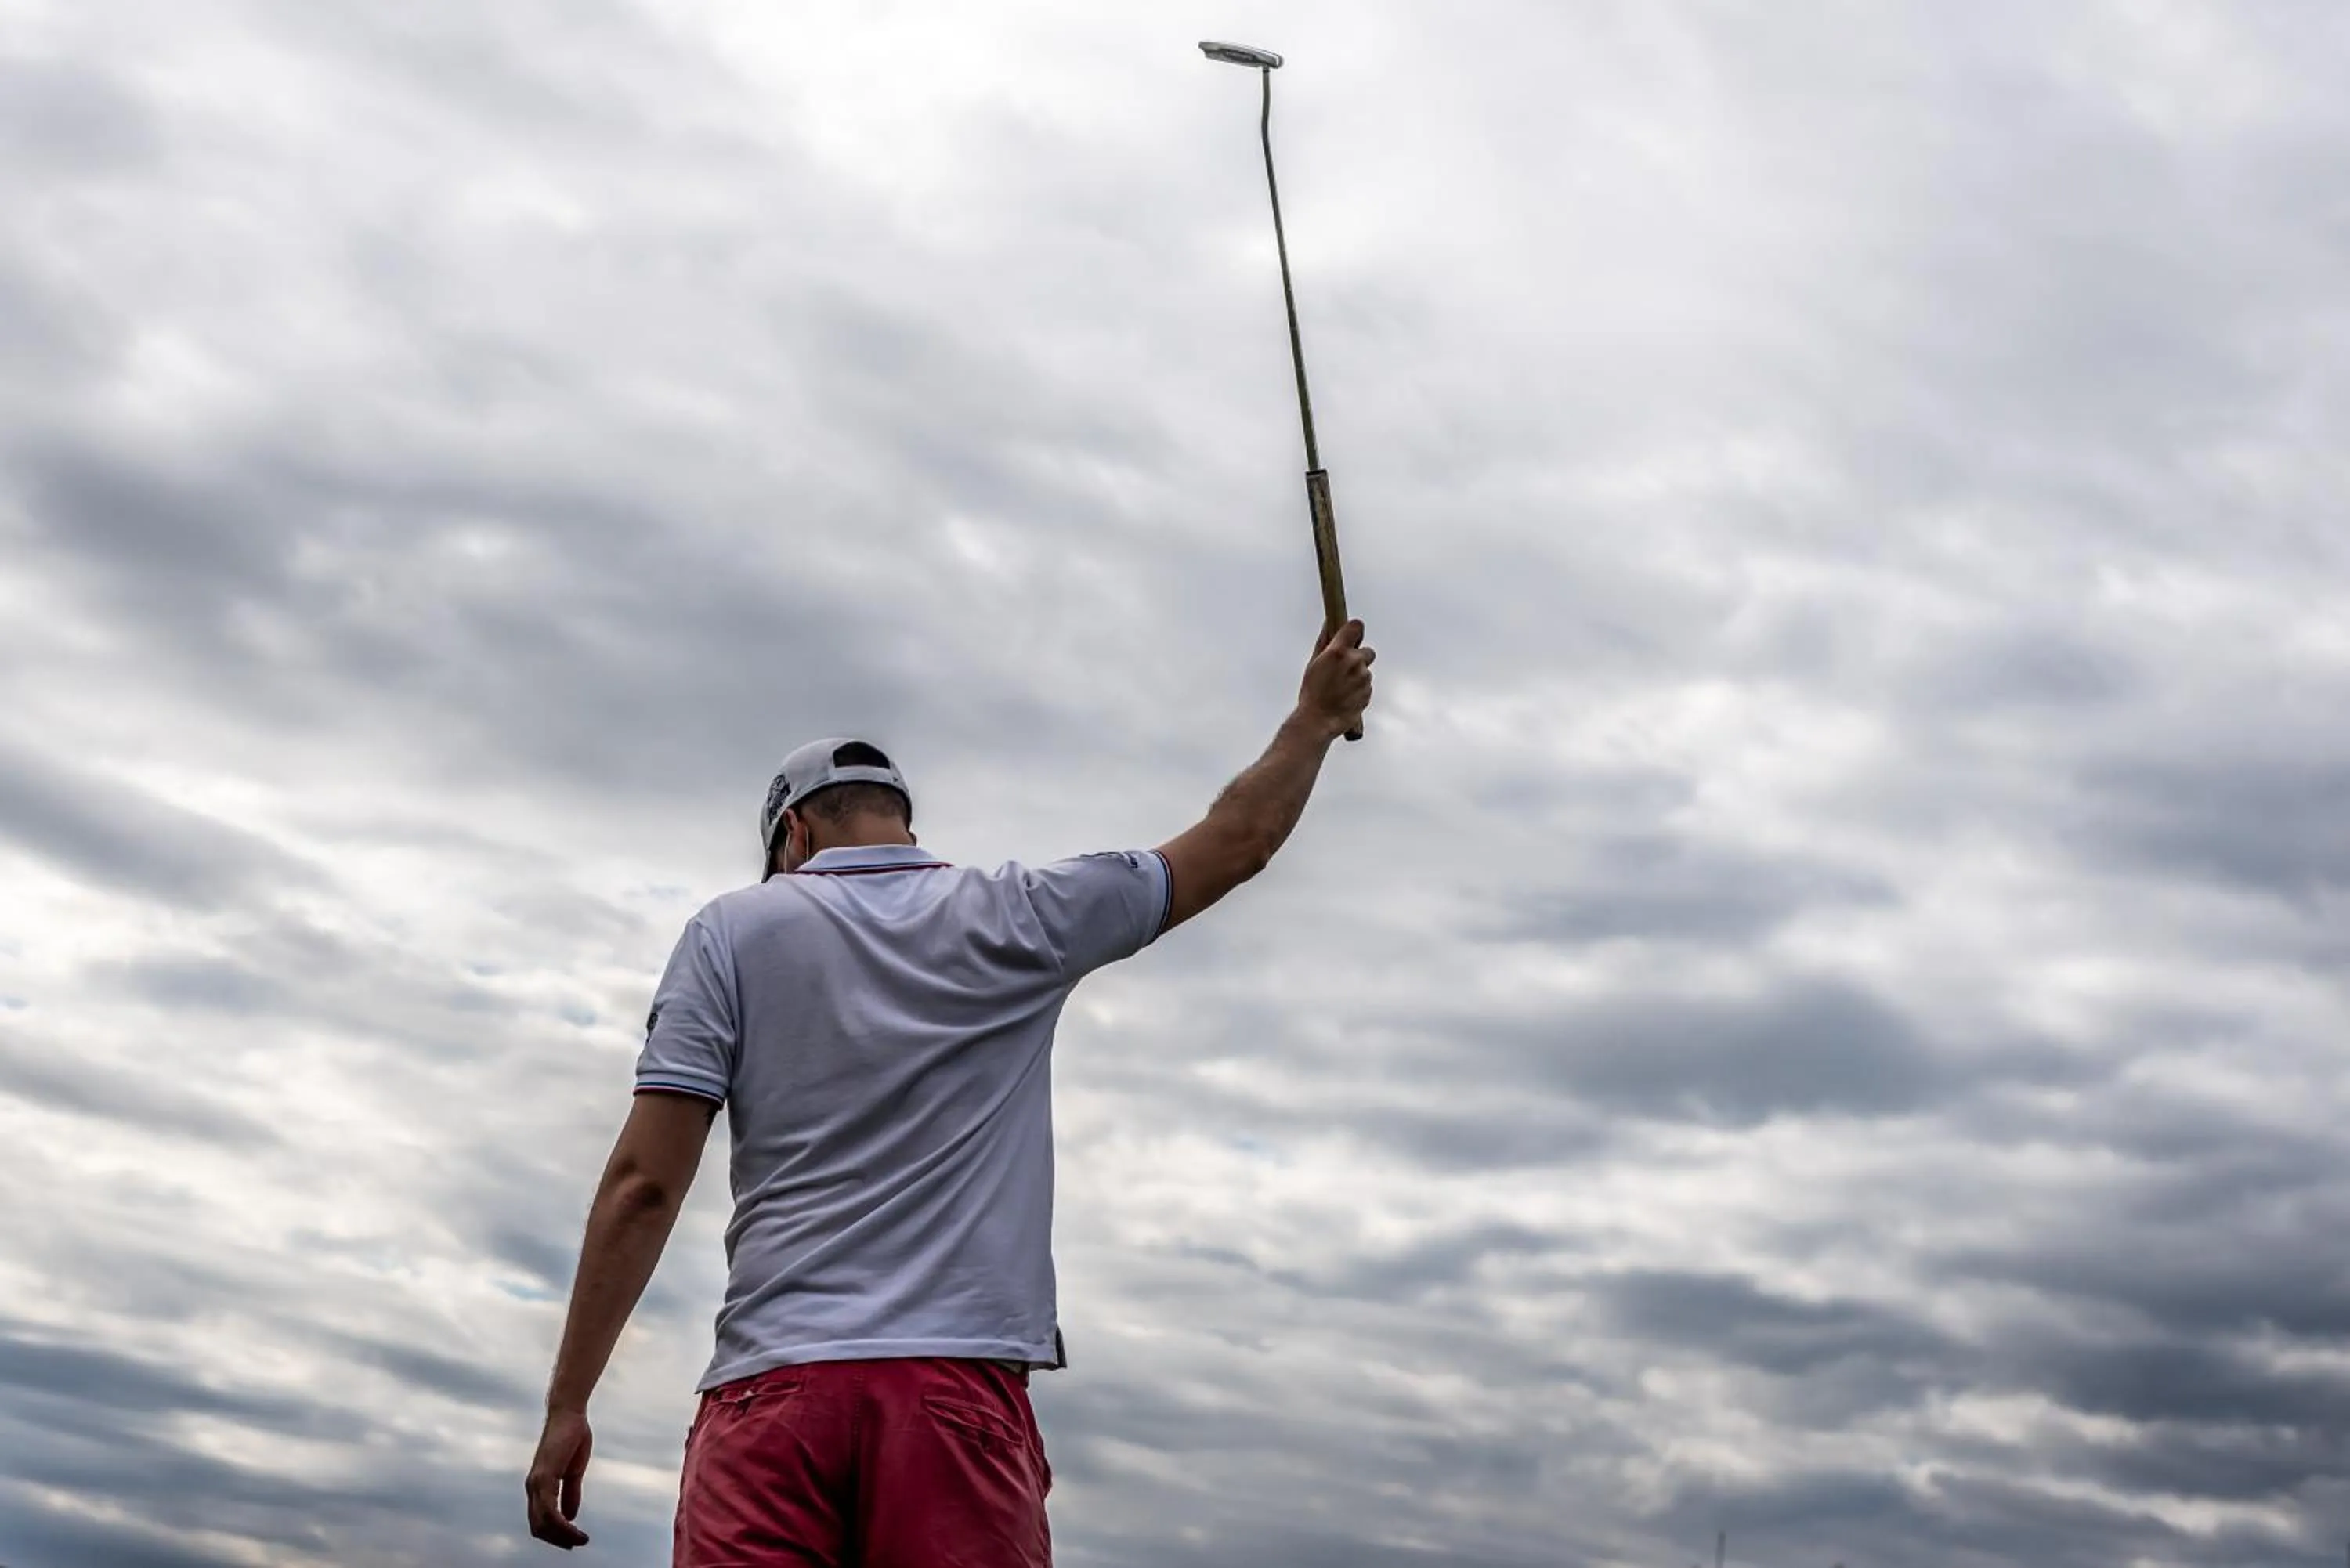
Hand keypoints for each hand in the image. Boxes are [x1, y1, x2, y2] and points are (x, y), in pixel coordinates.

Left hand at [526, 1406, 593, 1548]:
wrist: (568, 1414)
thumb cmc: (571, 1438)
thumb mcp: (573, 1472)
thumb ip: (570, 1494)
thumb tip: (570, 1517)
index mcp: (539, 1486)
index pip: (540, 1521)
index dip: (555, 1535)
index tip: (574, 1540)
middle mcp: (533, 1487)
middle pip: (538, 1527)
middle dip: (558, 1540)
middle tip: (578, 1543)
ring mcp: (536, 1483)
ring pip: (543, 1523)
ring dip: (562, 1536)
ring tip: (581, 1539)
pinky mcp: (544, 1477)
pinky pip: (549, 1510)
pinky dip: (561, 1524)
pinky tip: (574, 1527)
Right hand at [1297, 619, 1374, 741]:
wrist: (1318, 720)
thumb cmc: (1312, 694)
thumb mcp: (1313, 663)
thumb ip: (1324, 642)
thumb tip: (1328, 625)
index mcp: (1338, 652)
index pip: (1356, 627)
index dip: (1354, 630)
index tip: (1352, 634)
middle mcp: (1354, 662)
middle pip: (1367, 651)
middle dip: (1358, 657)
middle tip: (1343, 668)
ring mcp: (1363, 678)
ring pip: (1366, 670)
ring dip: (1357, 676)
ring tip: (1340, 687)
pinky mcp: (1368, 692)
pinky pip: (1367, 686)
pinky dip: (1359, 689)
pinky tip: (1345, 696)